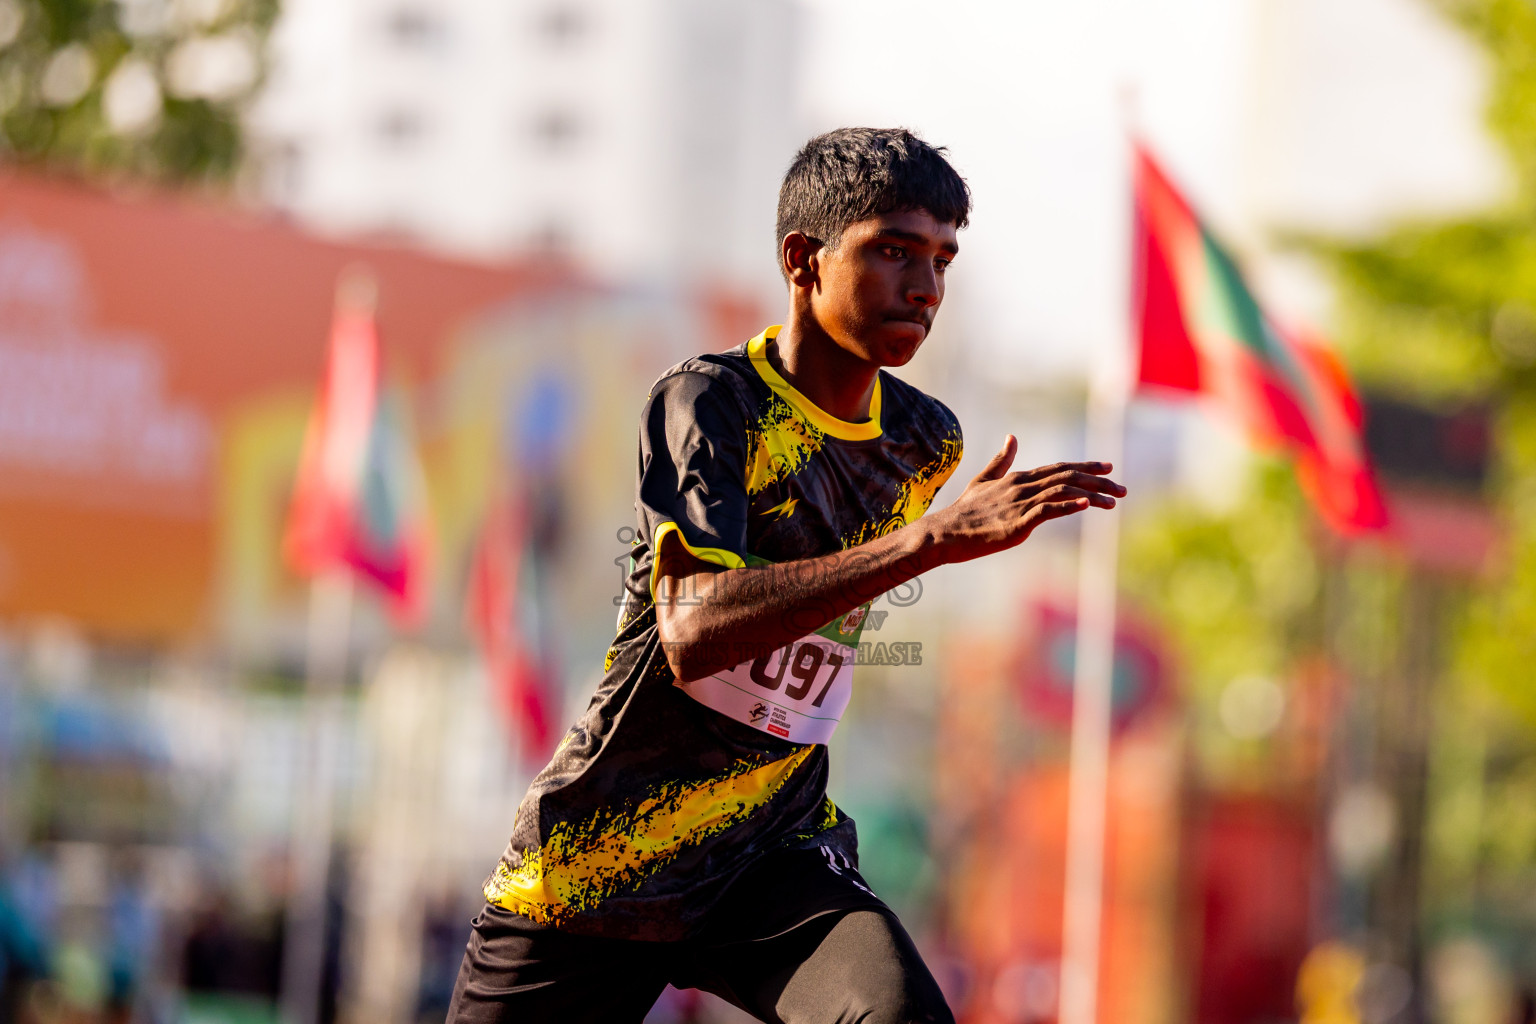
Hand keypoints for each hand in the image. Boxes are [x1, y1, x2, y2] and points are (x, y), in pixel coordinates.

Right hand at [927, 434, 1125, 564]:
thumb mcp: (984, 481)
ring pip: (1063, 493)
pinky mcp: (1016, 524)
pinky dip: (1068, 507)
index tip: (1109, 467)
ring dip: (1092, 496)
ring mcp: (1020, 504)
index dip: (1086, 466)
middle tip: (1123, 489)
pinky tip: (1086, 506)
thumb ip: (1001, 460)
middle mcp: (1022, 486)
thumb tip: (1012, 437)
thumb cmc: (965, 510)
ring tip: (1113, 502)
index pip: (1059, 468)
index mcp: (1018, 478)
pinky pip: (1047, 511)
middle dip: (1099, 481)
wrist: (945, 532)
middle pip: (1068, 478)